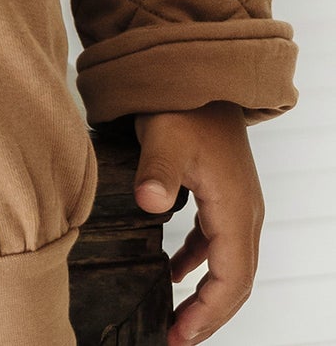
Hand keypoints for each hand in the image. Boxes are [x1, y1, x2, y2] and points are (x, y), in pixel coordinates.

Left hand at [133, 102, 263, 345]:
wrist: (200, 73)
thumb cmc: (184, 105)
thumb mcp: (164, 137)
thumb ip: (156, 172)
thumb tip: (148, 203)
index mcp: (235, 209)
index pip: (230, 278)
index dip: (209, 313)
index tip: (182, 336)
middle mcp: (243, 212)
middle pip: (235, 279)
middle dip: (209, 314)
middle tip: (176, 338)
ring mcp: (235, 202)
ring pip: (228, 262)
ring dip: (206, 292)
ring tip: (177, 318)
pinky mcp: (221, 192)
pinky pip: (216, 241)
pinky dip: (199, 261)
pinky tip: (175, 271)